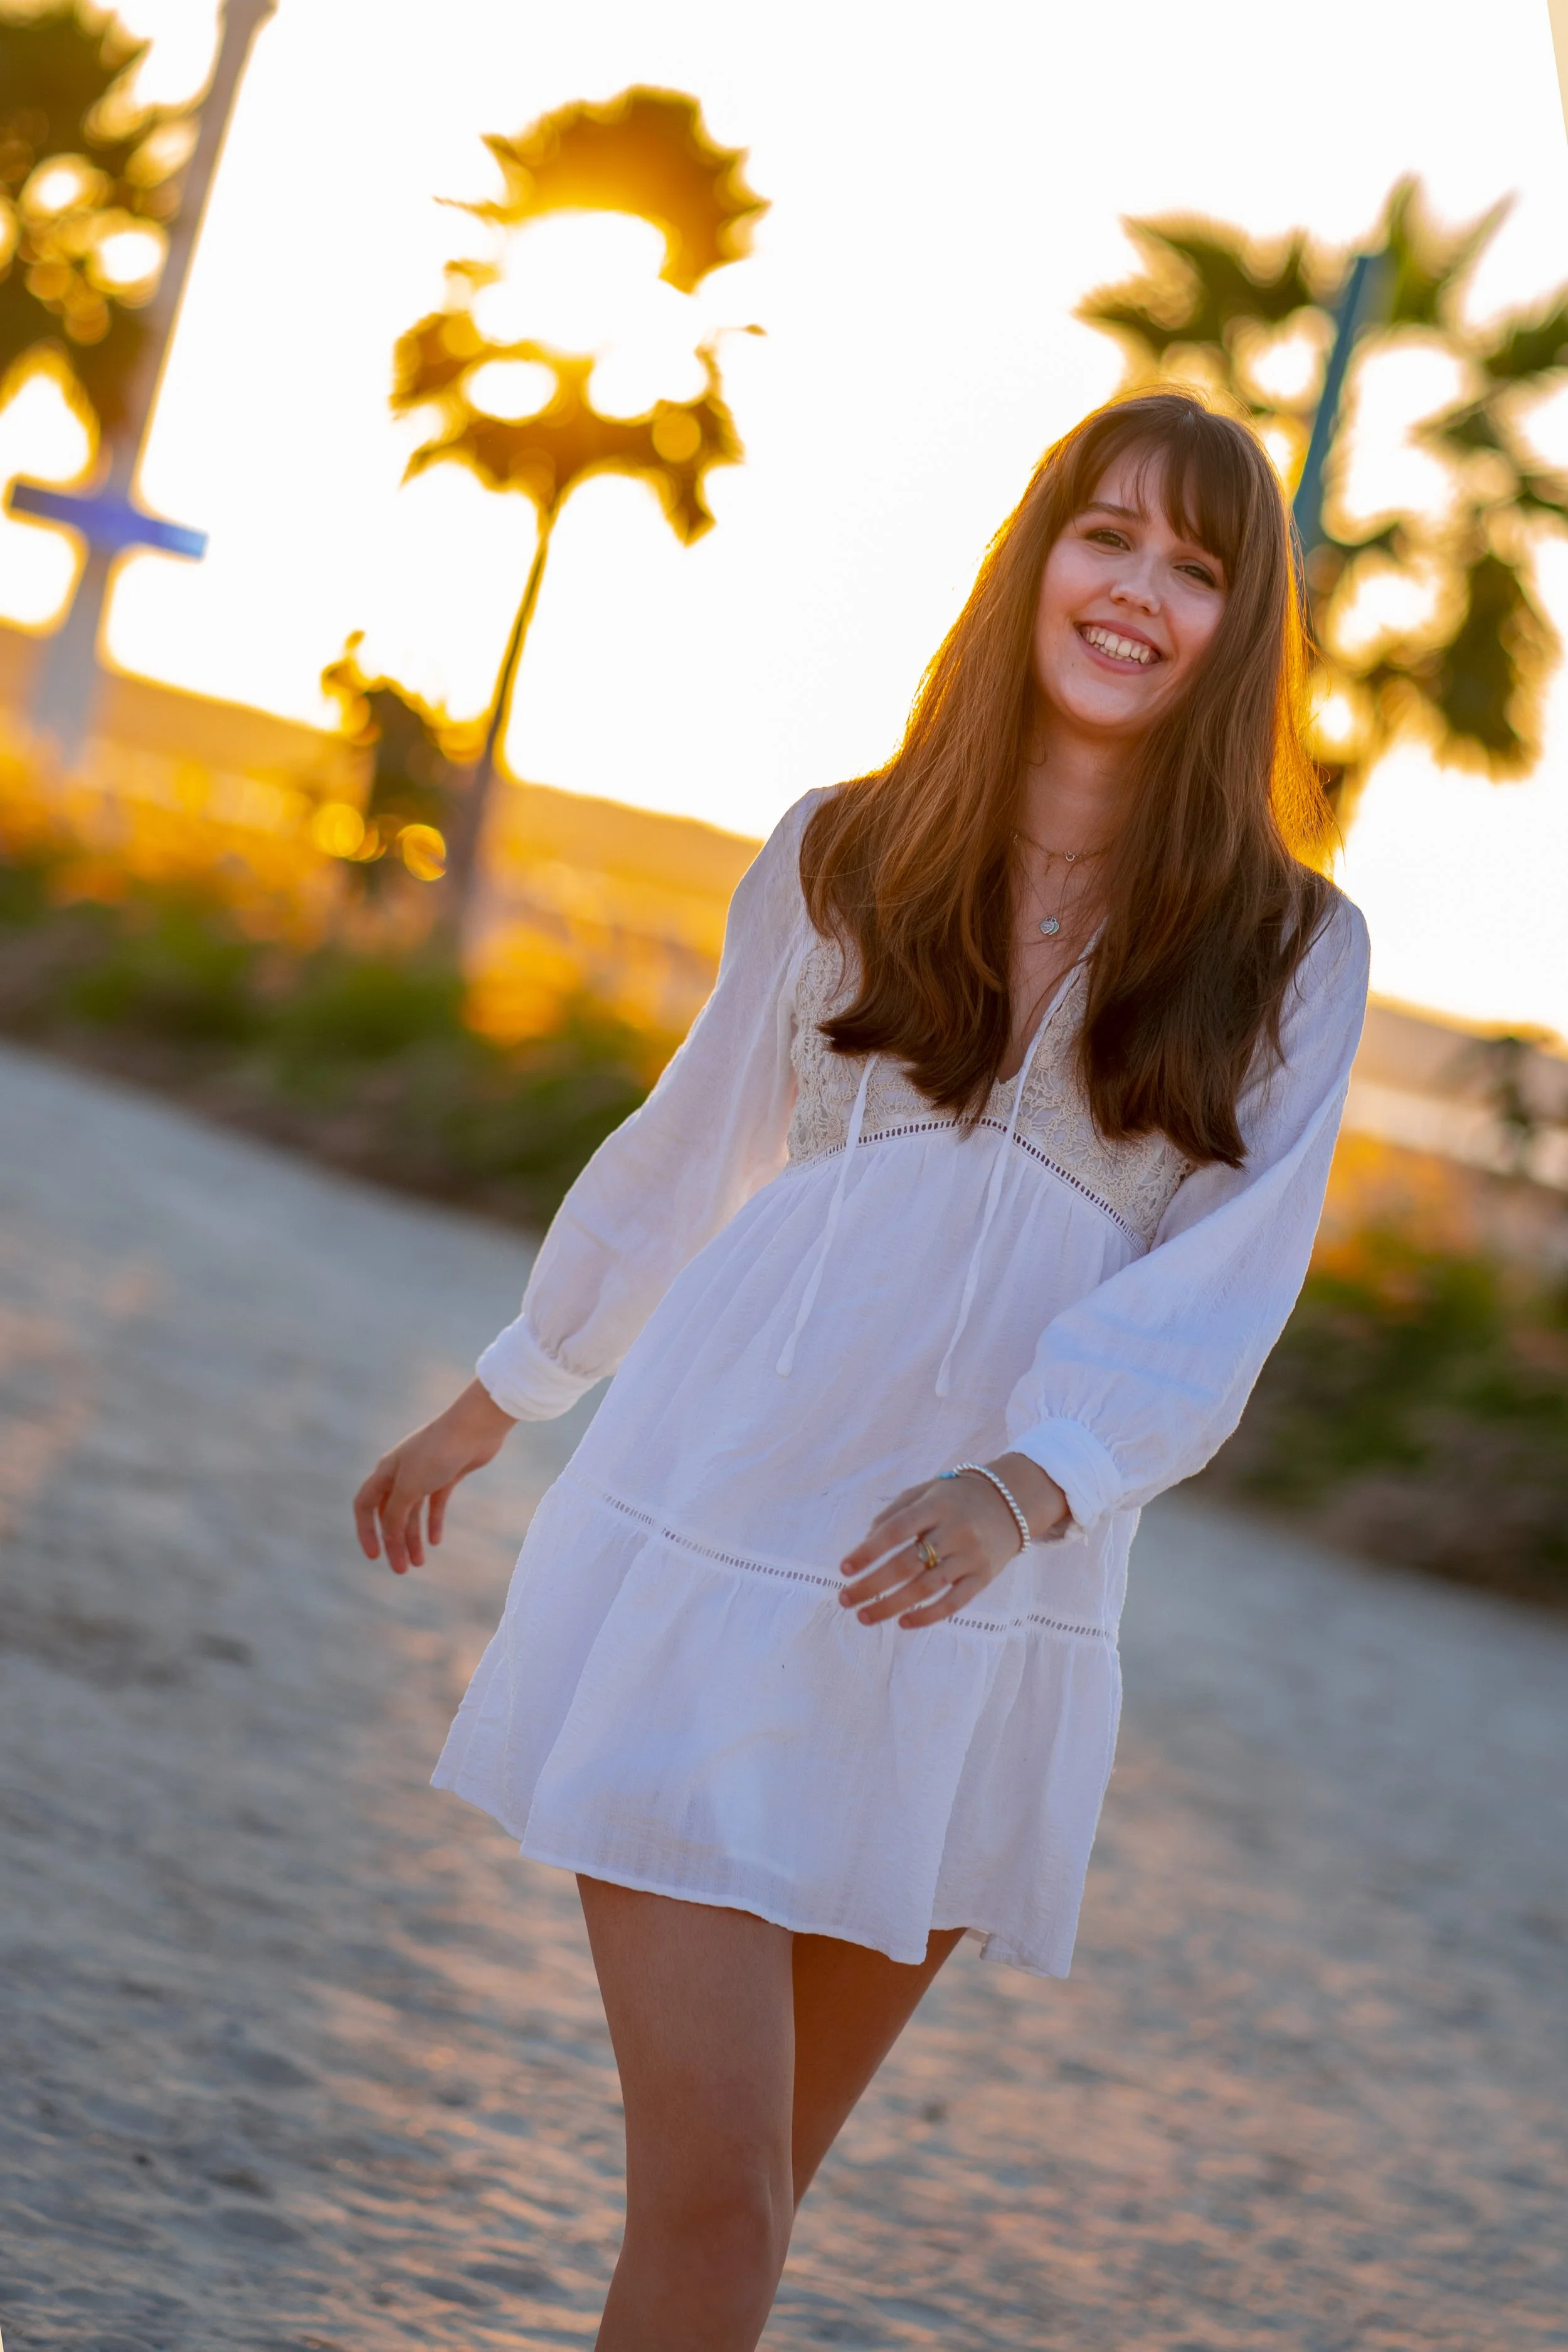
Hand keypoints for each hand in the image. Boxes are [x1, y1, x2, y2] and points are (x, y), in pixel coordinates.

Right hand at [353, 1378, 516, 1574]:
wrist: (475, 1428)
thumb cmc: (438, 1453)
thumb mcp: (410, 1487)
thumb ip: (396, 1514)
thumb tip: (388, 1536)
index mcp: (385, 1471)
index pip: (365, 1505)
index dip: (365, 1532)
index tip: (374, 1557)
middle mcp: (401, 1473)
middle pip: (391, 1514)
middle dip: (394, 1543)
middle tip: (401, 1571)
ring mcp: (425, 1473)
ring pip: (413, 1512)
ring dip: (413, 1538)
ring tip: (419, 1563)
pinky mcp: (447, 1474)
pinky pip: (435, 1504)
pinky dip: (433, 1522)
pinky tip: (436, 1541)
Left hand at [838, 1454, 1067, 1628]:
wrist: (1013, 1501)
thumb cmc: (957, 1496)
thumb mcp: (926, 1491)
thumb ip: (895, 1512)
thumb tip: (866, 1542)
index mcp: (936, 1505)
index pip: (896, 1531)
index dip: (868, 1551)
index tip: (844, 1568)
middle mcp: (954, 1531)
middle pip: (906, 1565)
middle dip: (871, 1585)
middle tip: (845, 1599)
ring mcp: (971, 1556)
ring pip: (926, 1588)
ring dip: (891, 1606)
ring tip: (864, 1616)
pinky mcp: (984, 1577)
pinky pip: (954, 1602)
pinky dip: (927, 1615)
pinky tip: (903, 1622)